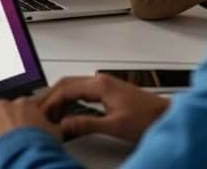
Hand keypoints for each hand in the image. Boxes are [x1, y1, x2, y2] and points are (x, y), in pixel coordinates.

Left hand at [0, 97, 60, 162]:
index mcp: (23, 105)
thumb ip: (52, 126)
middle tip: (2, 131)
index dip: (15, 115)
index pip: (17, 104)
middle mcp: (4, 107)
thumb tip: (57, 127)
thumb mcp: (55, 133)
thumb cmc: (41, 146)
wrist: (27, 154)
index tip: (15, 122)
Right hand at [39, 75, 169, 143]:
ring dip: (59, 97)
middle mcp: (102, 81)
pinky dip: (70, 99)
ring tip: (49, 112)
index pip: (65, 89)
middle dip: (50, 96)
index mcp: (100, 85)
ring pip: (73, 86)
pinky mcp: (109, 92)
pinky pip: (82, 91)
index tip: (42, 113)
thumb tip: (65, 124)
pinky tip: (68, 110)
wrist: (168, 116)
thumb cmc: (148, 118)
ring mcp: (105, 85)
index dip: (50, 102)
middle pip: (66, 83)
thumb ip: (87, 124)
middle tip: (38, 109)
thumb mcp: (115, 125)